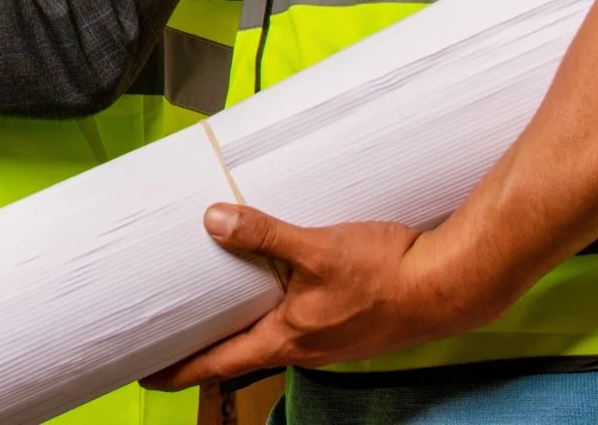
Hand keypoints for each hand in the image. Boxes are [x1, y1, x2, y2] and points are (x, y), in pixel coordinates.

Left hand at [143, 207, 482, 387]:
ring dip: (239, 324)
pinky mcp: (347, 319)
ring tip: (210, 307)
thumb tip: (213, 221)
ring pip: (269, 333)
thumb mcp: (316, 248)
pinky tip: (272, 282)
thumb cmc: (386, 274)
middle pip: (239, 351)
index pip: (219, 363)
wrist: (449, 285)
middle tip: (168, 338)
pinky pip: (296, 317)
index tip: (147, 375)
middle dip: (203, 346)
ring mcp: (327, 337)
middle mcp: (304, 346)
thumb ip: (264, 234)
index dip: (180, 369)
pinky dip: (272, 306)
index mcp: (287, 339)